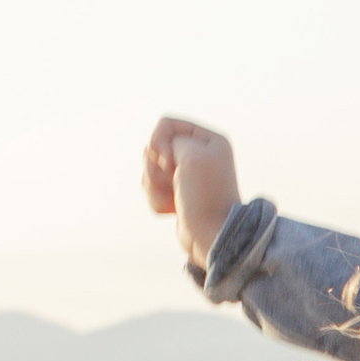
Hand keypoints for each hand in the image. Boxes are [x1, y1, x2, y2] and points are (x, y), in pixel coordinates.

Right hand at [141, 115, 239, 272]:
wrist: (210, 235)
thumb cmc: (205, 196)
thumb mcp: (192, 155)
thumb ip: (170, 140)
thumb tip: (158, 152)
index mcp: (209, 140)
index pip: (166, 124)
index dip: (160, 143)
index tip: (170, 163)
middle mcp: (198, 154)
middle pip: (153, 148)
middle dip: (156, 168)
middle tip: (175, 182)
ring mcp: (186, 175)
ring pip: (149, 169)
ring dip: (155, 186)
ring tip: (175, 199)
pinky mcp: (176, 193)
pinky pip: (151, 189)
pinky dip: (158, 200)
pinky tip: (174, 209)